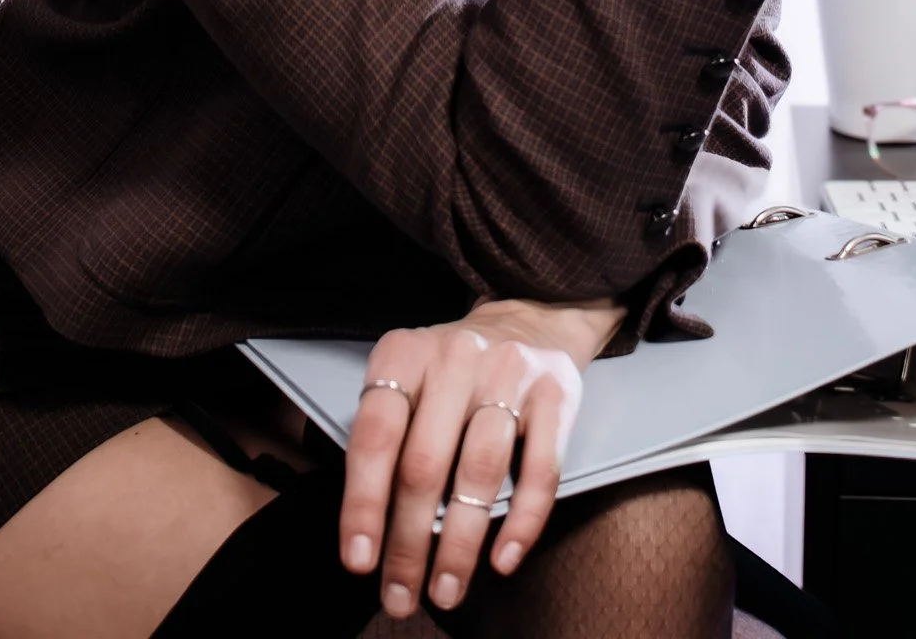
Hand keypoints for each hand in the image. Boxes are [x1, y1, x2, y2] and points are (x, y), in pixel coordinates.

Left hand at [339, 296, 622, 618]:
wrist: (531, 319)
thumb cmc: (452, 371)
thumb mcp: (406, 377)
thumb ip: (385, 434)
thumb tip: (366, 530)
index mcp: (404, 353)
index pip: (375, 434)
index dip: (363, 502)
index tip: (359, 560)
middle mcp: (455, 358)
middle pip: (425, 463)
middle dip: (409, 542)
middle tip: (401, 597)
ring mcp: (509, 372)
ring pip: (480, 471)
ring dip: (460, 544)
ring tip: (446, 590)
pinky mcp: (556, 393)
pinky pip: (541, 469)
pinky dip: (522, 521)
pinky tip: (503, 559)